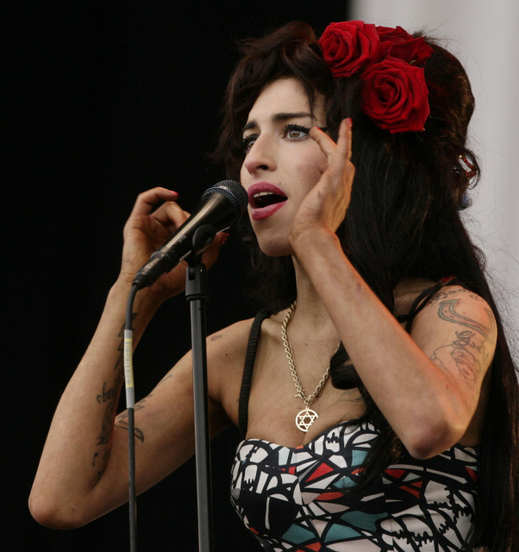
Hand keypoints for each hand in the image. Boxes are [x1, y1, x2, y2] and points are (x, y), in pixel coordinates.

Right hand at [119, 187, 226, 300]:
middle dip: (188, 218)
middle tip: (193, 230)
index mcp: (173, 241)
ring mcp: (148, 227)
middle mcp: (160, 232)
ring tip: (182, 225)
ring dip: (179, 212)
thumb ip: (212, 249)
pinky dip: (159, 192)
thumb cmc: (168, 282)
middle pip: (178, 213)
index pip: (185, 222)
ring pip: (167, 207)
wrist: (152, 289)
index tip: (206, 224)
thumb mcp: (198, 265)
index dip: (194, 221)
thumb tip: (222, 235)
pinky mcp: (136, 223)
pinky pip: (145, 200)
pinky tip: (173, 196)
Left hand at [288, 118, 354, 249]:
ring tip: (316, 131)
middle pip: (344, 164)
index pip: (337, 179)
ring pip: (341, 155)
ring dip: (331, 141)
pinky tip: (346, 123)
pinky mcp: (334, 179)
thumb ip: (306, 212)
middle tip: (320, 139)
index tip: (322, 162)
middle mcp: (343, 191)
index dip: (331, 168)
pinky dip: (345, 137)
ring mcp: (340, 184)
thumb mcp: (307, 221)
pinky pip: (341, 153)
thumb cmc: (306, 236)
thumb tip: (299, 211)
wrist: (311, 239)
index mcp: (336, 201)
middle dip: (335, 150)